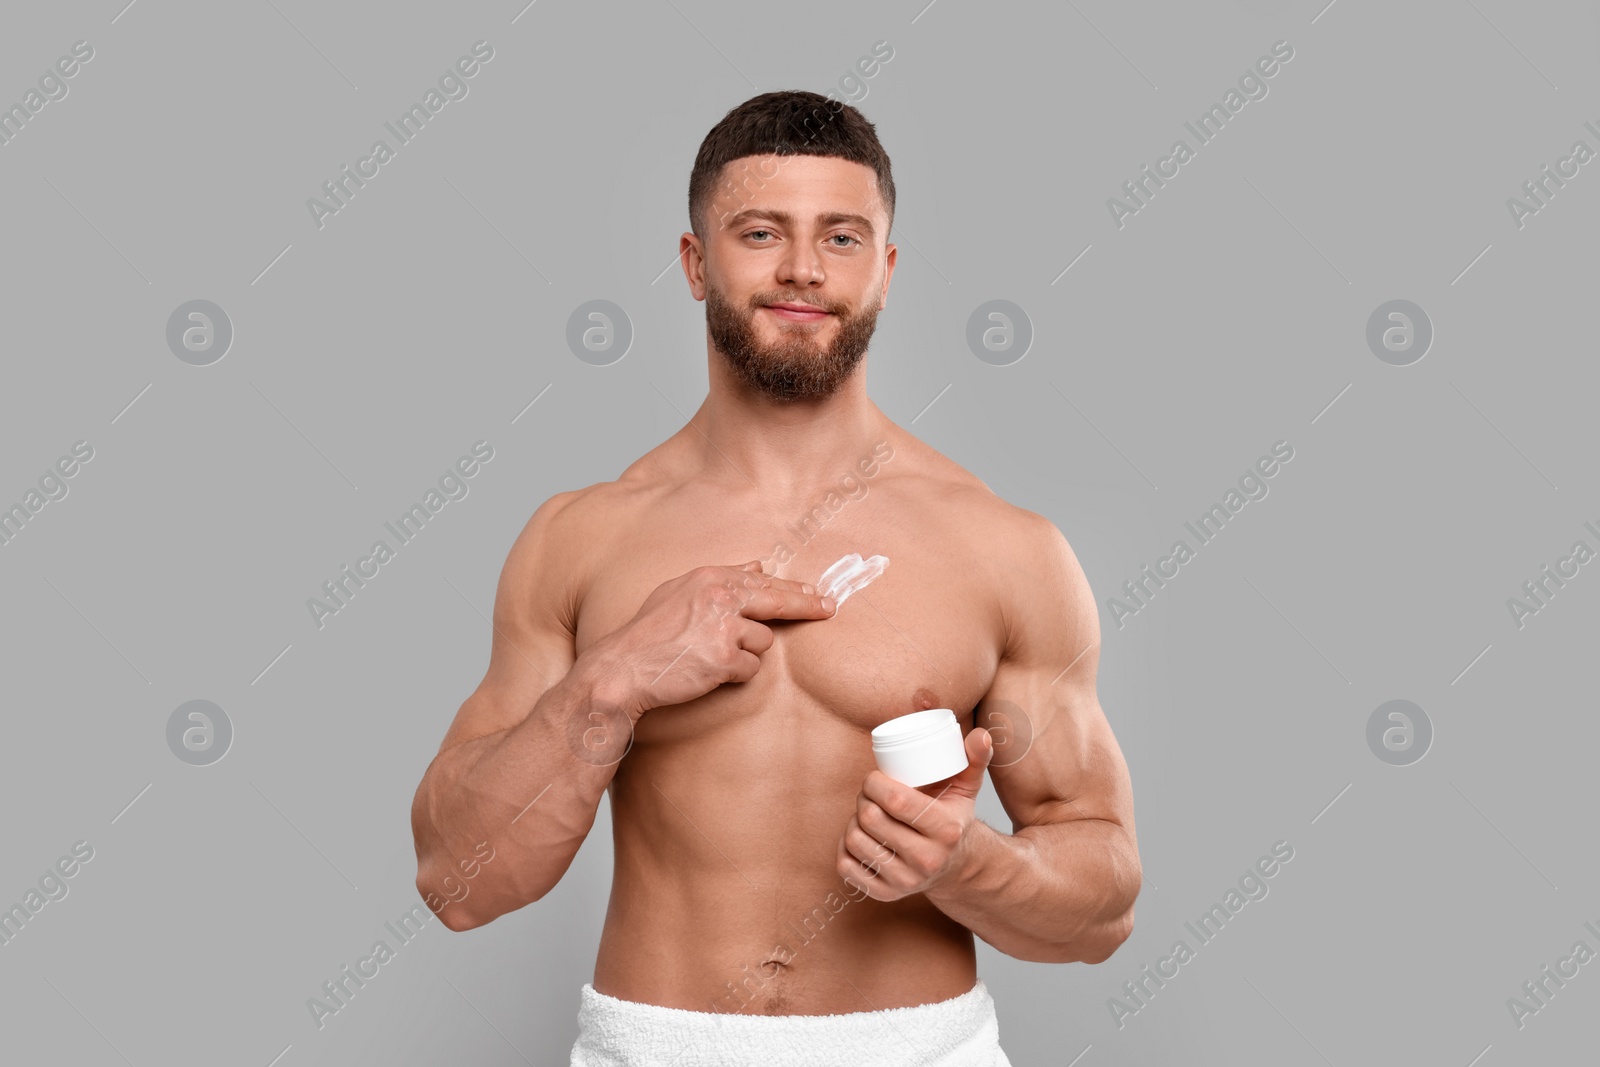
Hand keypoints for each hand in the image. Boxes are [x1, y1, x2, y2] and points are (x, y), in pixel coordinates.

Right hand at [590, 560, 835, 718]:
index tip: (818, 594)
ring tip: (711, 655)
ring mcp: (723, 627)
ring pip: (762, 642)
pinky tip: (708, 671)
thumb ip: (721, 578)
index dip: (794, 590)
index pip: (764, 581)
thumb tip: (758, 565)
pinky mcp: (724, 659)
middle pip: (777, 601)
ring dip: (745, 652)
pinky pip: (750, 669)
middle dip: (807, 605)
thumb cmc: (649, 632)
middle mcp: (720, 597)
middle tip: (829, 608)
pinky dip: (734, 674)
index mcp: (710, 578)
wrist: (624, 668)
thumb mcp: (679, 592)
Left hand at [836, 727, 994, 901]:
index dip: (875, 783)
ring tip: (866, 812)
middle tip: (869, 793)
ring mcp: (905, 881)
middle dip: (863, 798)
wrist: (956, 867)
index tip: (875, 777)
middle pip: (871, 819)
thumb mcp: (967, 789)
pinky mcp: (885, 894)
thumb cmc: (954, 820)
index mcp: (946, 831)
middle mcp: (926, 860)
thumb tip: (982, 735)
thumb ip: (975, 759)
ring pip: (855, 841)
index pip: (897, 801)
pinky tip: (858, 837)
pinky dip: (844, 848)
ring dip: (853, 820)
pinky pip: (846, 866)